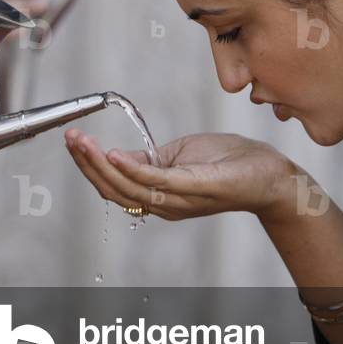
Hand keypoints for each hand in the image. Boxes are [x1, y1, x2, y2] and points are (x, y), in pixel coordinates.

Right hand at [64, 129, 301, 221]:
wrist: (272, 176)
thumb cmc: (230, 164)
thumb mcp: (179, 156)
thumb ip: (148, 160)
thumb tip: (115, 155)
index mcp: (159, 197)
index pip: (114, 186)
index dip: (90, 165)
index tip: (74, 141)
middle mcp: (165, 205)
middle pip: (114, 190)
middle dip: (87, 164)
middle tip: (70, 139)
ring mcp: (179, 200)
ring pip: (128, 188)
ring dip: (99, 164)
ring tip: (82, 142)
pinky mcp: (195, 188)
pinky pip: (155, 182)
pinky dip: (130, 169)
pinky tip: (112, 153)